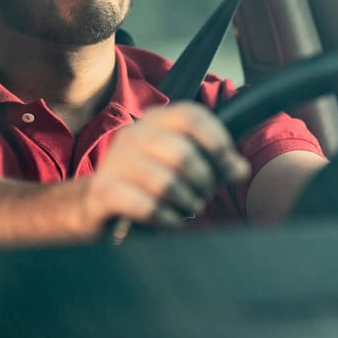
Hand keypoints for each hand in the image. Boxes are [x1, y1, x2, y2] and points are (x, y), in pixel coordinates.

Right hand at [80, 102, 250, 230]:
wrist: (98, 204)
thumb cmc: (147, 183)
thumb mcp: (180, 165)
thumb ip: (212, 162)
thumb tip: (239, 169)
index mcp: (154, 121)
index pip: (191, 116)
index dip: (217, 141)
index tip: (230, 168)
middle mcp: (133, 135)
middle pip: (183, 154)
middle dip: (203, 182)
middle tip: (203, 196)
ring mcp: (115, 163)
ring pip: (165, 183)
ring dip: (186, 202)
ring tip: (188, 209)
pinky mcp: (103, 192)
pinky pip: (146, 206)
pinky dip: (166, 218)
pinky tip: (170, 221)